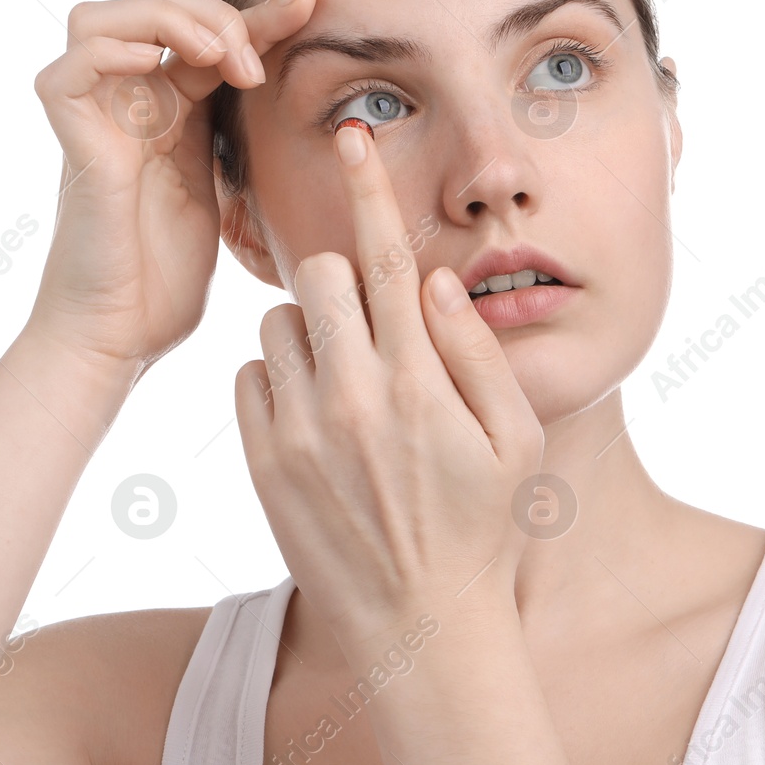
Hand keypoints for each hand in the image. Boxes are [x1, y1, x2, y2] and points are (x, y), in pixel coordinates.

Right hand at [27, 0, 316, 370]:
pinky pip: (71, 63)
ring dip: (166, 19)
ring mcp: (93, 117)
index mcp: (166, 110)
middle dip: (208, 10)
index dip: (259, 12)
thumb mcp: (225, 194)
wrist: (119, 337)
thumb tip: (308, 110)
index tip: (312, 3)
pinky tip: (159, 71)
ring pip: (101, 15)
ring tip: (214, 59)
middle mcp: (125, 102)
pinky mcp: (70, 140)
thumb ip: (239, 141)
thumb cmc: (166, 285)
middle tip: (250, 63)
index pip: (207, 30)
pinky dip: (112, 50)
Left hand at [232, 122, 545, 656]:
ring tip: (345, 385)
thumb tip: (437, 281)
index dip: (371, 189)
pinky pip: (249, 376)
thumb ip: (479, 354)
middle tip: (368, 323)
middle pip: (320, 274)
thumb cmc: (481, 531)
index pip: (390, 258)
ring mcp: (300, 431)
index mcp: (421, 383)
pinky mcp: (262, 461)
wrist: (418, 629)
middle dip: (341, 278)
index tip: (354, 136)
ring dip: (310, 331)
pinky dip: (278, 379)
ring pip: (278, 322)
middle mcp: (353, 397)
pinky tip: (315, 421)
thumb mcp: (515, 443)